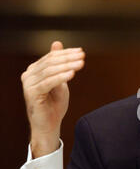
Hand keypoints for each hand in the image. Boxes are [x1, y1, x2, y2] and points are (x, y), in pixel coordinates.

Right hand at [21, 41, 84, 157]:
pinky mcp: (32, 93)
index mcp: (34, 70)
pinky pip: (48, 82)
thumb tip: (57, 43)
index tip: (81, 52)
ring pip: (50, 71)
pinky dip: (61, 77)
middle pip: (51, 62)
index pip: (51, 57)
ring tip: (81, 64)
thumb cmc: (54, 104)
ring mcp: (28, 84)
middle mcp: (28, 75)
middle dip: (68, 58)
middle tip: (82, 56)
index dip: (66, 53)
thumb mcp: (60, 81)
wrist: (49, 125)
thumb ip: (59, 65)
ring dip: (67, 66)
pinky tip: (72, 74)